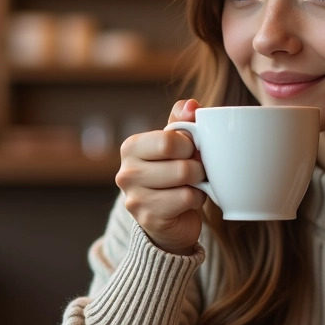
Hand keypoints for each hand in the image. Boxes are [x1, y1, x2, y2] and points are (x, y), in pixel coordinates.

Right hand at [116, 99, 206, 254]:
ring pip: (185, 182)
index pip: (170, 140)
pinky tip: (187, 202)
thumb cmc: (173, 173)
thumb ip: (182, 120)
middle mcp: (126, 172)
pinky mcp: (148, 219)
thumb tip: (192, 105)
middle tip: (194, 171)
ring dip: (198, 184)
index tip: (190, 151)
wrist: (168, 219)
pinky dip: (196, 199)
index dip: (190, 145)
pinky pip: (187, 200)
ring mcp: (135, 198)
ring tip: (190, 185)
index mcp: (131, 147)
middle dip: (197, 166)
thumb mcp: (176, 143)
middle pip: (180, 164)